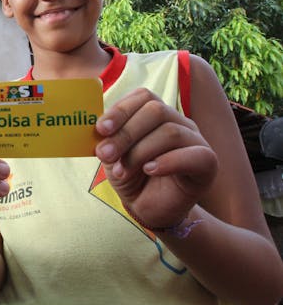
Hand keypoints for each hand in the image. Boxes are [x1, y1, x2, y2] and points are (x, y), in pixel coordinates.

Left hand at [95, 88, 216, 227]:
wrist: (148, 208)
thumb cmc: (131, 176)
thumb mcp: (112, 155)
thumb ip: (107, 138)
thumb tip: (96, 126)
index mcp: (157, 114)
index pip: (144, 96)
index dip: (121, 110)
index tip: (100, 129)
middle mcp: (179, 122)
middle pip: (156, 111)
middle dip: (126, 133)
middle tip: (105, 155)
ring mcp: (196, 141)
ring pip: (170, 132)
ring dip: (139, 152)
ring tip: (122, 172)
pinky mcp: (208, 164)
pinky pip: (194, 155)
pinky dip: (168, 161)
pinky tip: (149, 170)